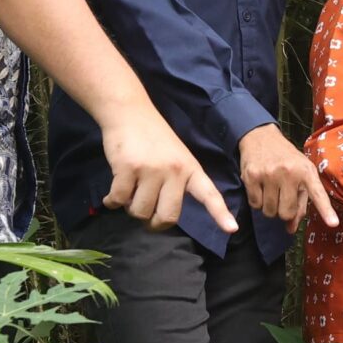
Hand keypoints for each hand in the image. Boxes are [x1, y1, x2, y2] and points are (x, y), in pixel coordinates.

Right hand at [101, 110, 236, 232]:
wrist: (130, 112)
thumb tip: (160, 217)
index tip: (232, 229)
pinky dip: (112, 202)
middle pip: (167, 217)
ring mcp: (151, 170)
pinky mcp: (128, 168)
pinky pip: (119, 200)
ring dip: (130, 209)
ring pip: (140, 211)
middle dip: (153, 224)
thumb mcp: (177, 157)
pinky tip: (110, 198)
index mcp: (190, 169)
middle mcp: (174, 171)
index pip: (209, 194)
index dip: (220, 214)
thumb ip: (176, 183)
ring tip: (129, 194)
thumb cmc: (153, 138)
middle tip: (146, 217)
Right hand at [238, 124, 340, 228]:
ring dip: (270, 207)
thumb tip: (291, 228)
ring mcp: (269, 174)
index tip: (333, 224)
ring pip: (269, 212)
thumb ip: (300, 202)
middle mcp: (289, 172)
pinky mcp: (252, 176)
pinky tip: (261, 188)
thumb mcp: (300, 174)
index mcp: (306, 172)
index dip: (325, 210)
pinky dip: (257, 202)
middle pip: (286, 213)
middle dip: (283, 212)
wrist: (261, 137)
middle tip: (282, 197)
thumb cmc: (285, 160)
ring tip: (271, 191)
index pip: (317, 194)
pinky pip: (255, 205)